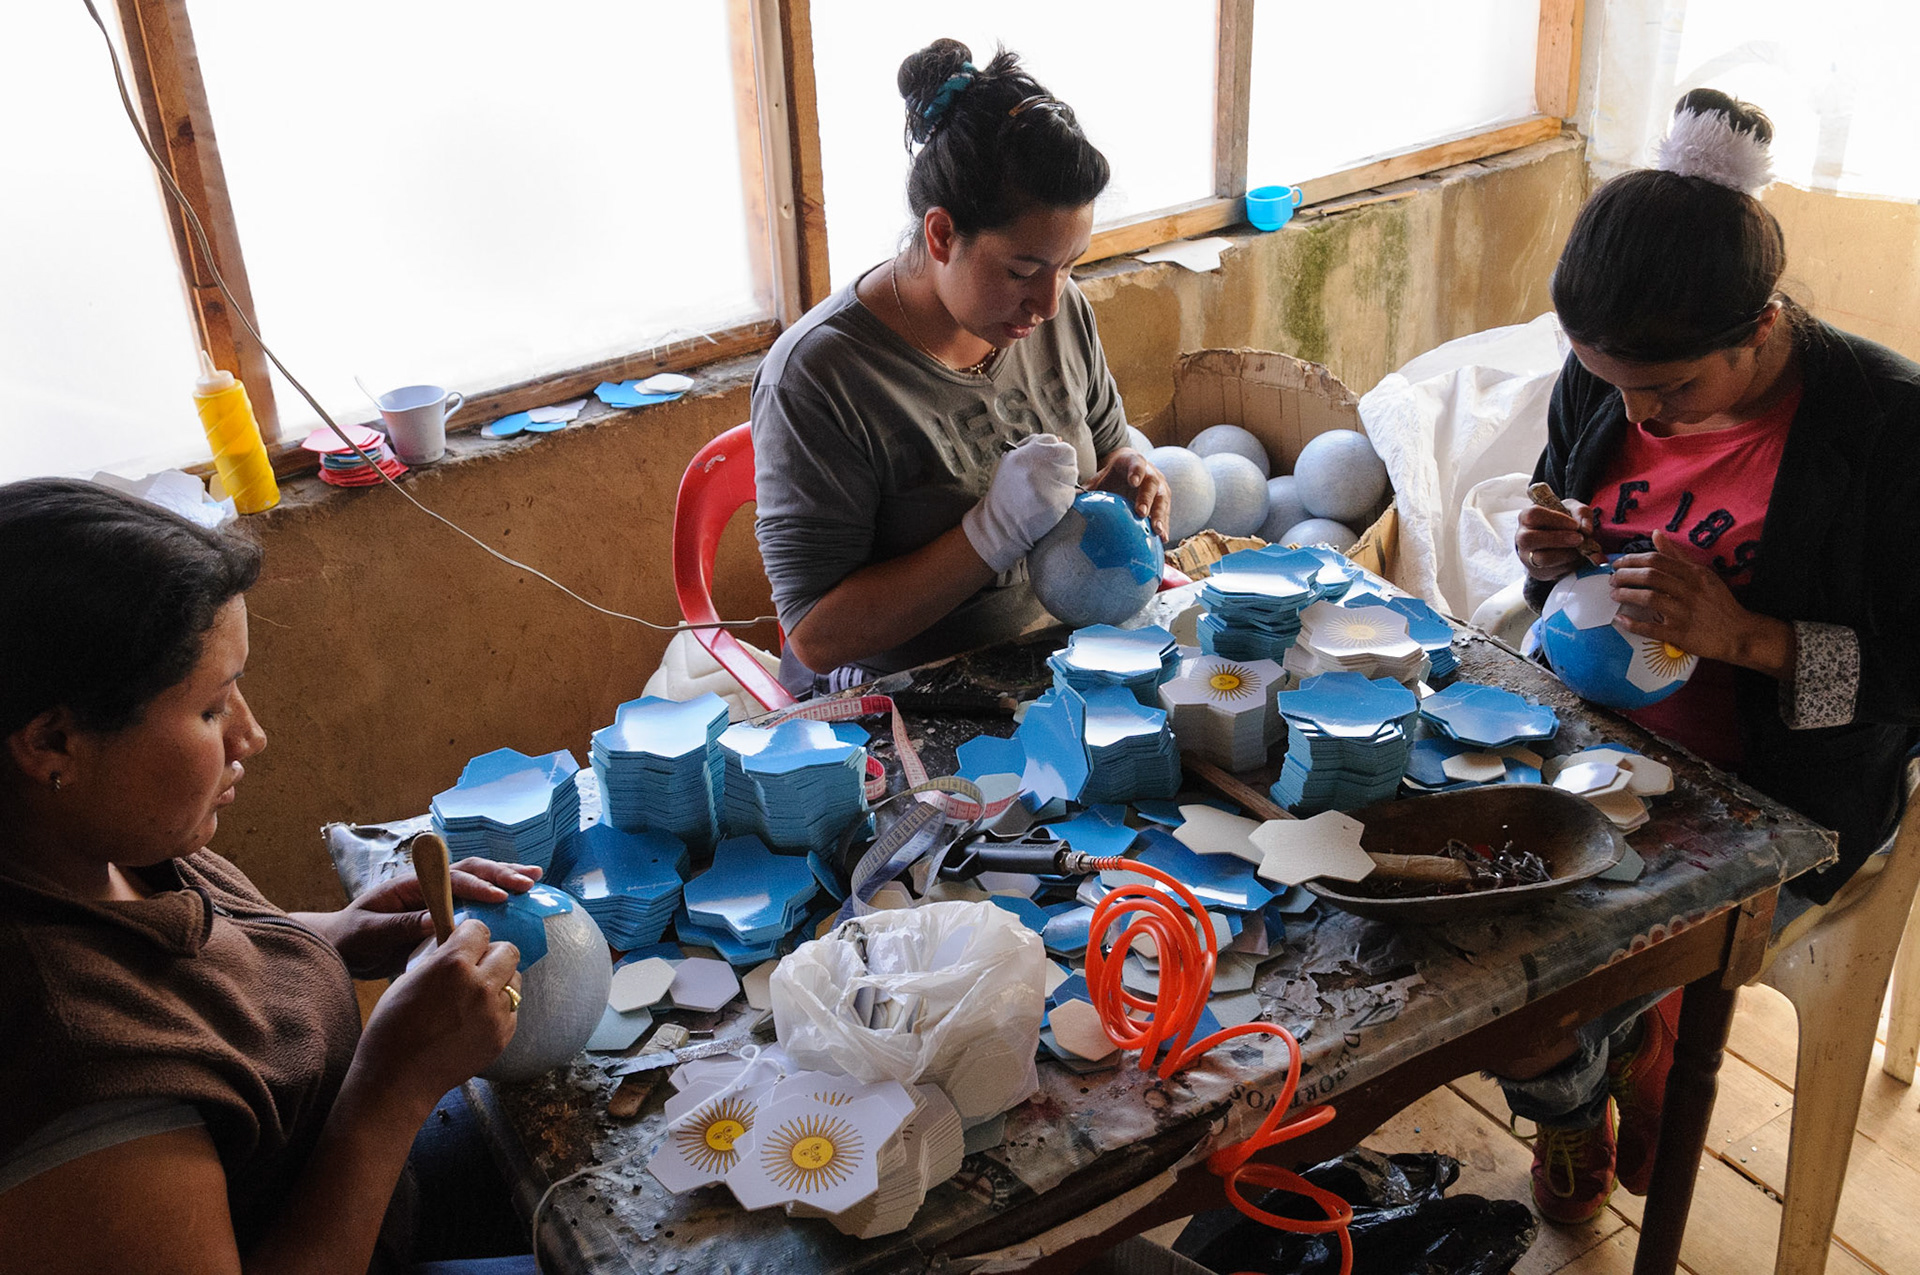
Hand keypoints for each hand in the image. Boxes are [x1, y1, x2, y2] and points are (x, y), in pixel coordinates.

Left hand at [313, 858, 541, 979]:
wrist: (340, 947)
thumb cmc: (351, 939)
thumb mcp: (370, 933)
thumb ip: (401, 925)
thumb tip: (437, 922)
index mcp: (410, 885)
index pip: (450, 879)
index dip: (477, 886)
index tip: (500, 897)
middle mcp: (427, 885)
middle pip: (470, 870)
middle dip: (500, 874)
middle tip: (528, 882)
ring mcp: (436, 897)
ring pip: (476, 879)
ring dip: (505, 877)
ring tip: (534, 878)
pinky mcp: (442, 913)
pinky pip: (474, 901)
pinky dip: (497, 895)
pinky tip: (519, 899)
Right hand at [353, 919, 520, 1113]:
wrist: (398, 1079)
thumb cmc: (393, 1028)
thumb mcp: (409, 979)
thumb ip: (440, 959)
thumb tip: (458, 945)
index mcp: (453, 965)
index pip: (480, 930)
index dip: (470, 936)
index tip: (464, 943)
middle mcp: (481, 985)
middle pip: (508, 950)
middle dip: (491, 955)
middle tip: (475, 968)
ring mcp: (495, 1012)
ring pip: (515, 980)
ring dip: (499, 981)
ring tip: (476, 995)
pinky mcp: (503, 1035)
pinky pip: (512, 1010)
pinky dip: (498, 1010)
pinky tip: (475, 1019)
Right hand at [961, 433, 1079, 571]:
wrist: (1001, 524)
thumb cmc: (1008, 492)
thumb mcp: (1012, 462)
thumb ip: (1034, 446)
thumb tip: (1060, 439)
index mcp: (1024, 453)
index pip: (1052, 440)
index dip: (1052, 451)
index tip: (1048, 462)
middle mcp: (1036, 465)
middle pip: (1068, 453)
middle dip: (1063, 464)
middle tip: (1051, 478)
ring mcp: (1048, 482)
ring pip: (1072, 472)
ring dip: (1065, 481)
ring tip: (1047, 491)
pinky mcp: (1057, 501)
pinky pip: (1071, 492)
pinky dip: (1065, 497)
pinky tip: (1049, 502)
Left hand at [1092, 448, 1170, 541]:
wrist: (1128, 473)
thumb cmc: (1112, 478)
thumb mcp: (1101, 479)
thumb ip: (1088, 490)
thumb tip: (1068, 501)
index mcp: (1133, 463)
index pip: (1137, 464)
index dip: (1136, 471)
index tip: (1133, 481)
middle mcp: (1151, 474)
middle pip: (1152, 484)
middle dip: (1147, 498)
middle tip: (1141, 512)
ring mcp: (1159, 488)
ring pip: (1162, 500)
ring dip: (1160, 516)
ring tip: (1157, 531)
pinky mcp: (1163, 503)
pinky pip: (1165, 515)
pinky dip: (1164, 526)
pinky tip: (1162, 539)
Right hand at [1516, 500, 1599, 581]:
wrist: (1559, 541)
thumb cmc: (1563, 522)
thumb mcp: (1574, 510)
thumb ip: (1582, 514)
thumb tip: (1586, 530)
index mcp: (1526, 517)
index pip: (1533, 515)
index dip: (1556, 520)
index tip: (1575, 524)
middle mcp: (1522, 537)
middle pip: (1530, 539)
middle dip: (1558, 539)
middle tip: (1579, 539)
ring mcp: (1527, 557)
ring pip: (1542, 558)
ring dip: (1567, 554)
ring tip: (1581, 549)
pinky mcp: (1537, 572)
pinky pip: (1553, 572)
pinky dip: (1570, 565)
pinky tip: (1577, 558)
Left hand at [1609, 530, 1794, 674]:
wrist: (1739, 634)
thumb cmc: (1718, 602)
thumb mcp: (1703, 574)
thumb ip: (1677, 555)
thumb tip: (1656, 534)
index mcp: (1695, 574)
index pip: (1657, 560)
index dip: (1631, 560)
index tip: (1617, 564)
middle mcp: (1690, 591)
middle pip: (1650, 577)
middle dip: (1625, 576)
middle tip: (1612, 579)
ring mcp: (1686, 613)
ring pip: (1649, 599)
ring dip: (1626, 595)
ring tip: (1614, 595)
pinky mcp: (1682, 635)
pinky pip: (1652, 628)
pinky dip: (1634, 624)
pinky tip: (1621, 620)